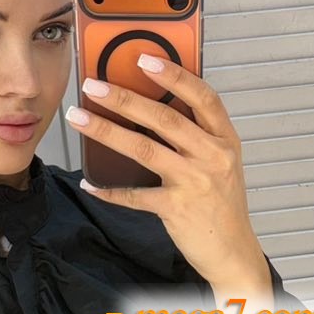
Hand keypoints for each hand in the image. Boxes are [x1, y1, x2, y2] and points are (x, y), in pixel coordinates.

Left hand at [67, 56, 265, 289]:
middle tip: (93, 85)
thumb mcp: (222, 163)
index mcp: (225, 140)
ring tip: (80, 118)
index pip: (204, 97)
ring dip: (107, 131)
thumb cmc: (223, 206)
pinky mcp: (177, 208)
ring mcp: (195, 182)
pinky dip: (110, 190)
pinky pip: (135, 195)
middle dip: (124, 98)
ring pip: (144, 148)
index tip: (145, 60)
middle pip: (165, 118)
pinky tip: (90, 183)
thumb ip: (197, 136)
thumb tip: (152, 108)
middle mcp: (213, 157)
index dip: (175, 75)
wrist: (234, 253)